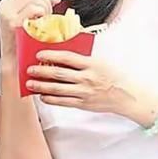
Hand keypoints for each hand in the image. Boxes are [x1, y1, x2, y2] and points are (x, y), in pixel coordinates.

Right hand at [0, 0, 61, 56]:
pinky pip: (35, 9)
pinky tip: (42, 27)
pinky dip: (43, 16)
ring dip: (46, 12)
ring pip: (37, 0)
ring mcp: (8, 14)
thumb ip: (37, 6)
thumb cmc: (25, 45)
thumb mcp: (28, 21)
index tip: (56, 1)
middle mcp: (5, 6)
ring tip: (44, 26)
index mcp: (6, 4)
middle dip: (47, 4)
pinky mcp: (13, 23)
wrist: (16, 65)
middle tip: (48, 20)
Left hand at [25, 50, 154, 118]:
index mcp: (92, 64)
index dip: (51, 55)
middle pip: (58, 73)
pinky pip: (63, 102)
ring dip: (41, 86)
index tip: (39, 54)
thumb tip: (61, 55)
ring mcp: (84, 92)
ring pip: (58, 89)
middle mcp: (87, 78)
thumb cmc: (114, 76)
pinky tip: (42, 96)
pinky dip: (50, 99)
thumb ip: (83, 59)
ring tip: (30, 83)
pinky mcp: (83, 104)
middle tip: (29, 69)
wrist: (128, 96)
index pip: (67, 57)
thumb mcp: (101, 62)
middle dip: (41, 71)